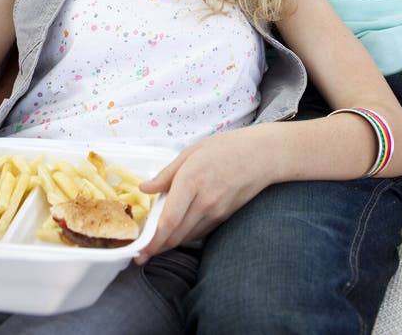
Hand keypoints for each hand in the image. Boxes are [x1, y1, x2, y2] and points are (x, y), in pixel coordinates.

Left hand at [135, 127, 270, 262]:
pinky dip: (185, 236)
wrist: (261, 156)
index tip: (139, 250)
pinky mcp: (224, 218)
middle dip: (156, 248)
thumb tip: (145, 188)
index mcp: (191, 180)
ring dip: (170, 244)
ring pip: (187, 237)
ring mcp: (216, 212)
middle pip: (176, 235)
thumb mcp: (191, 152)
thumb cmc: (225, 148)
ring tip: (155, 243)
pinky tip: (176, 232)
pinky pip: (200, 233)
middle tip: (141, 254)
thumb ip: (166, 174)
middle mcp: (204, 201)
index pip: (169, 220)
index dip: (153, 240)